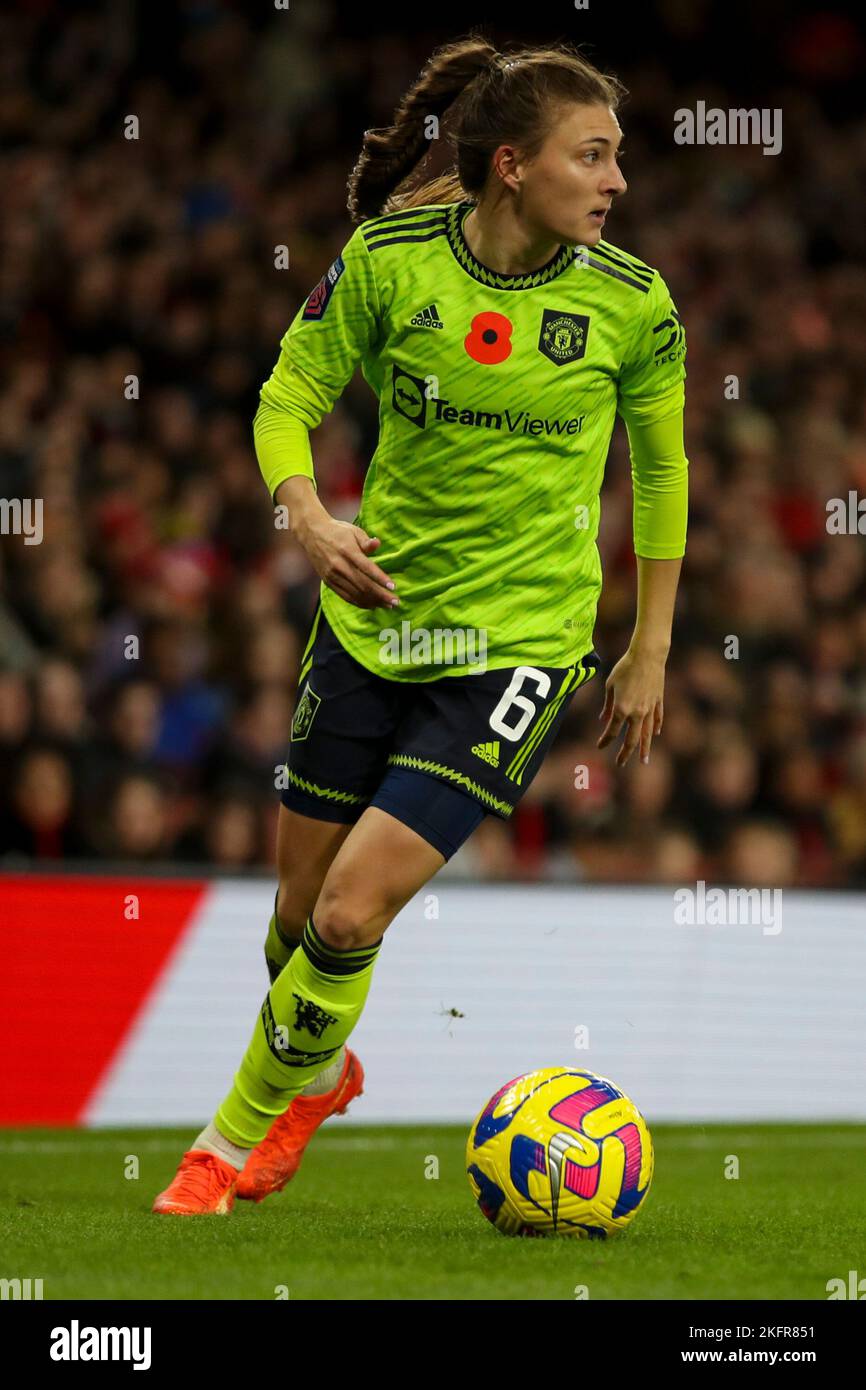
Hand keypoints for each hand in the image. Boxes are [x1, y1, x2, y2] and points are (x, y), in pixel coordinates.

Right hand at [300, 517, 399, 609]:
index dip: (381, 578)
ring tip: (387, 605)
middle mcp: (339, 565)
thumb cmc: (337, 531)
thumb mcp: (353, 530)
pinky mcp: (328, 582)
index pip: (367, 568)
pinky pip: (346, 596)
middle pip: (363, 584)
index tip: (394, 587)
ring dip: (373, 601)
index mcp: (347, 551)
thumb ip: (366, 541)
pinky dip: (360, 603)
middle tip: (396, 602)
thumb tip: (377, 544)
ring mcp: (332, 575)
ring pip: (355, 593)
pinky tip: (372, 605)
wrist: (311, 533)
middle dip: (381, 595)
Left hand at [597, 644, 665, 766]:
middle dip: (625, 753)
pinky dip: (656, 728)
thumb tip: (603, 719)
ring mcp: (650, 708)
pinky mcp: (658, 701)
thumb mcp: (610, 685)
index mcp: (622, 709)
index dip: (605, 740)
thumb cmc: (625, 667)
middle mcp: (637, 713)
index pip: (612, 731)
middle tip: (620, 764)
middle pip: (631, 739)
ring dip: (644, 748)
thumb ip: (607, 705)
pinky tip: (655, 735)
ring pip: (647, 734)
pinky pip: (657, 719)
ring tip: (643, 760)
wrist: (647, 656)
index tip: (600, 746)